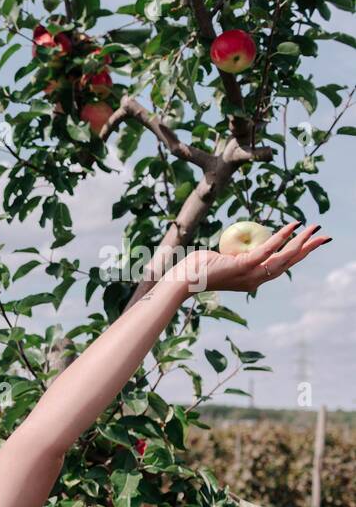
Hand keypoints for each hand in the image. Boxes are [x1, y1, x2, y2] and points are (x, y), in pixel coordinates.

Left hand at [168, 222, 330, 294]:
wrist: (182, 280)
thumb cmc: (196, 269)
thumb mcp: (221, 260)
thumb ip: (235, 254)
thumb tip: (240, 244)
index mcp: (251, 279)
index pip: (279, 266)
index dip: (297, 255)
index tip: (311, 243)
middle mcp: (255, 280)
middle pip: (288, 263)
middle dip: (308, 248)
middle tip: (324, 235)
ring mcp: (250, 274)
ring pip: (283, 257)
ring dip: (301, 241)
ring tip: (313, 228)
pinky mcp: (243, 266)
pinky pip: (267, 249)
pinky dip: (281, 237)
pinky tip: (292, 226)